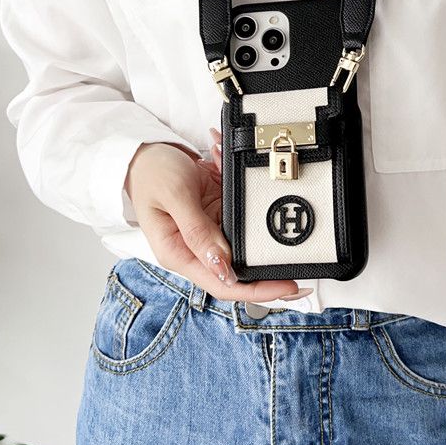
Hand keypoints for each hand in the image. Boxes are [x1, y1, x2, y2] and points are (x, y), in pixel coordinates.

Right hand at [125, 139, 305, 301]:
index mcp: (180, 253)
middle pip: (239, 269)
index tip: (288, 286)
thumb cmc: (150, 174)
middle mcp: (195, 248)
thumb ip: (198, 231)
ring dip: (253, 213)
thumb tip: (224, 266)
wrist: (142, 154)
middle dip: (269, 263)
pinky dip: (242, 189)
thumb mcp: (175, 197)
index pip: (224, 284)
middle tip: (304, 263)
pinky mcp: (216, 214)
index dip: (259, 290)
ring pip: (243, 237)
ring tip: (247, 184)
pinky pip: (239, 211)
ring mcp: (207, 232)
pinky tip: (228, 165)